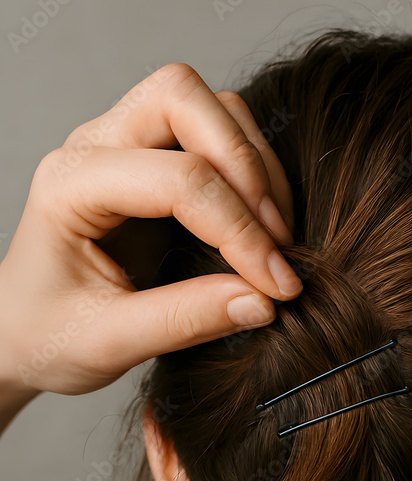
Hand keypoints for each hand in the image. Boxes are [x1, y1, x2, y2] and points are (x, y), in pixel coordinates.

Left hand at [0, 63, 302, 397]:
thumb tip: (264, 302)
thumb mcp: (110, 343)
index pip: (177, 179)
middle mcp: (95, 148)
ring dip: (255, 164)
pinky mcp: (155, 163)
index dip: (240, 231)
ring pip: (210, 105)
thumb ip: (185, 321)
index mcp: (71, 186)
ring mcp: (125, 146)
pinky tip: (263, 229)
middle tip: (276, 241)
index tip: (278, 287)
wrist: (22, 334)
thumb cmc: (49, 335)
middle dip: (246, 165)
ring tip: (275, 238)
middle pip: (184, 97)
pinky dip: (252, 172)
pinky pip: (216, 134)